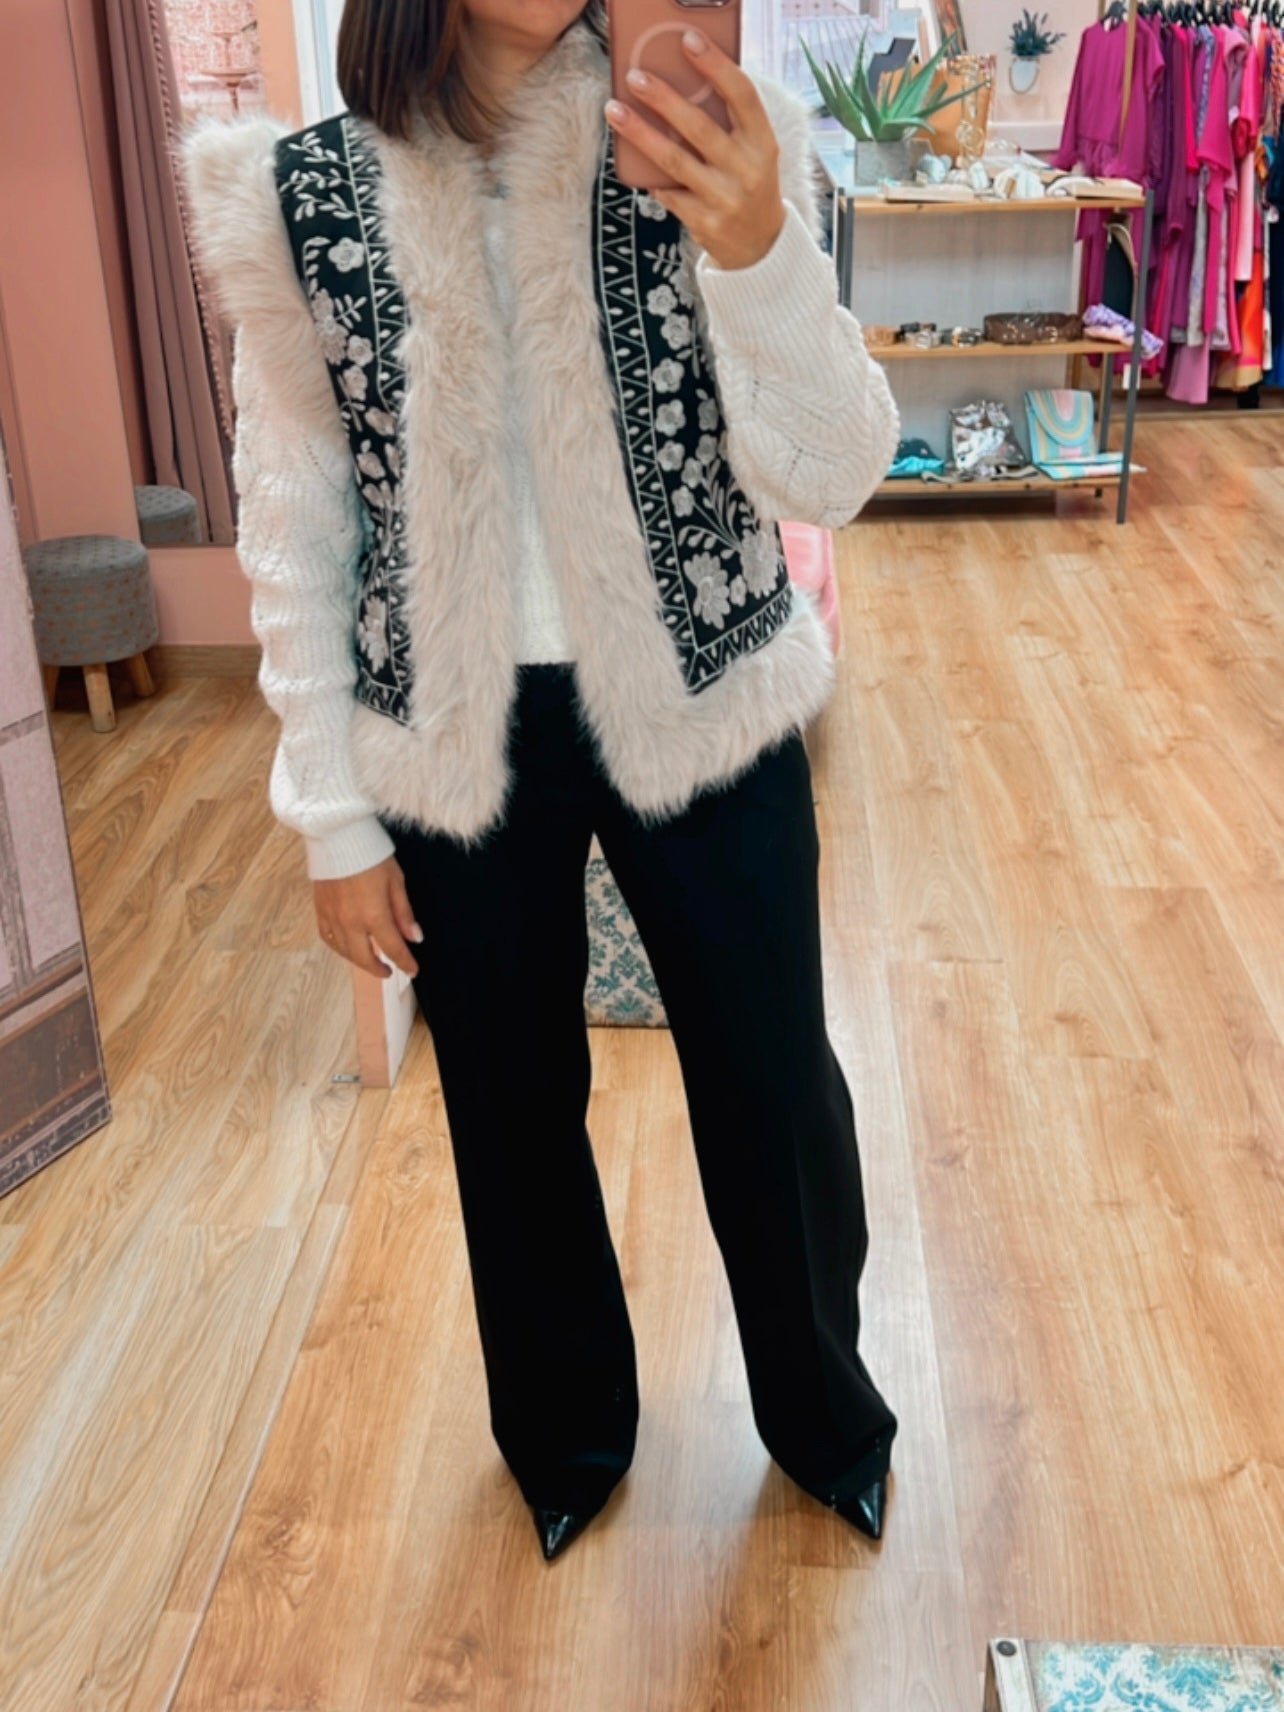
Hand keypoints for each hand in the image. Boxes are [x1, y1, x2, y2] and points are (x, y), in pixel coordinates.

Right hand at [314, 855, 420, 980]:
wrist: (338, 835)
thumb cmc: (371, 854)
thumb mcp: (396, 881)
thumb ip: (404, 913)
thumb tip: (415, 937)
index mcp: (374, 915)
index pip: (393, 948)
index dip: (405, 962)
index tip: (413, 970)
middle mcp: (351, 922)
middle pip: (365, 958)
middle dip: (379, 969)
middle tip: (389, 971)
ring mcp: (332, 917)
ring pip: (345, 952)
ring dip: (359, 960)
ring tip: (371, 960)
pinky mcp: (320, 910)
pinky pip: (328, 938)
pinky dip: (339, 947)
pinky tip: (347, 947)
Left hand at [605, 30, 786, 272]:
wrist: (760, 245)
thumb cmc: (749, 183)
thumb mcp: (754, 150)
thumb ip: (729, 121)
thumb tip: (681, 82)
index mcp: (763, 142)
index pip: (742, 95)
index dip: (716, 65)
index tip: (689, 40)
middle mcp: (746, 169)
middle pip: (699, 127)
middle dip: (663, 98)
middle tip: (635, 77)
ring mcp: (724, 198)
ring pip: (674, 160)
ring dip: (640, 133)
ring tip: (614, 110)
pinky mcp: (704, 222)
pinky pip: (667, 192)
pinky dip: (649, 174)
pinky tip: (629, 157)